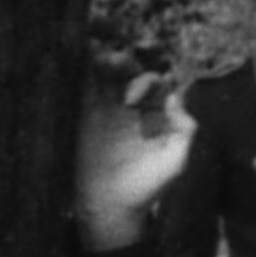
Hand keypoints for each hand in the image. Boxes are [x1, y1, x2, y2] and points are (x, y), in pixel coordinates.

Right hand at [70, 64, 194, 248]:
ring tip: (89, 47)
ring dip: (96, 62)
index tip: (131, 99)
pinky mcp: (79, 120)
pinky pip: (78, 92)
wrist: (111, 209)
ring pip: (101, 77)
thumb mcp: (177, 160)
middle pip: (125, 74)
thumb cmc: (148, 187)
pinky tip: (70, 59)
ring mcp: (103, 112)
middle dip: (119, 63)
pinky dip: (75, 75)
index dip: (144, 82)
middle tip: (110, 59)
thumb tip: (175, 97)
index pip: (153, 83)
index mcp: (155, 112)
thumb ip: (185, 129)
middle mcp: (129, 107)